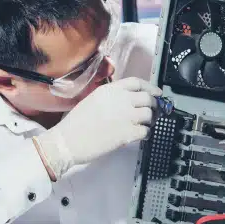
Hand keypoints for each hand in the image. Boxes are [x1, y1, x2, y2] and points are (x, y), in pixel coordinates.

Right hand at [34, 77, 162, 179]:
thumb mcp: (92, 100)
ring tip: (144, 124)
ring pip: (149, 115)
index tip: (156, 93)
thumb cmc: (75, 123)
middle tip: (153, 111)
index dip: (150, 87)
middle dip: (153, 105)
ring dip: (150, 120)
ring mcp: (126, 116)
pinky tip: (140, 135)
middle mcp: (120, 100)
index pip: (137, 82)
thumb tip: (126, 101)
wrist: (68, 141)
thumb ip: (110, 97)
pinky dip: (146, 133)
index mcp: (110, 90)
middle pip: (148, 98)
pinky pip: (146, 131)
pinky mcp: (128, 133)